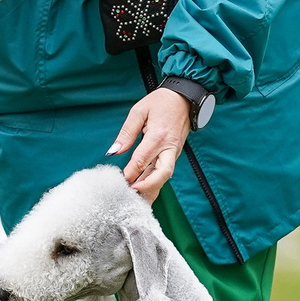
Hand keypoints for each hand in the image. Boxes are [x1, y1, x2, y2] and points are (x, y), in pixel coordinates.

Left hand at [110, 87, 192, 201]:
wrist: (185, 98)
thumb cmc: (161, 102)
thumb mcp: (139, 111)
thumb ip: (126, 133)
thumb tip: (114, 151)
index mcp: (159, 136)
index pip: (143, 159)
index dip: (131, 173)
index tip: (120, 182)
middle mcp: (169, 147)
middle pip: (162, 174)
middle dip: (147, 188)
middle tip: (132, 197)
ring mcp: (173, 152)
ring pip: (164, 176)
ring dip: (151, 189)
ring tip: (137, 202)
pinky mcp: (173, 154)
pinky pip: (164, 172)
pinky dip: (154, 183)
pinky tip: (144, 191)